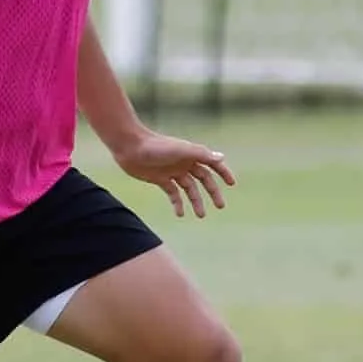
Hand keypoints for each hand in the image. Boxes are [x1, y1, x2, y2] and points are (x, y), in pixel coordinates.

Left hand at [114, 132, 235, 218]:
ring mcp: (173, 171)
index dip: (223, 172)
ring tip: (201, 215)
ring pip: (189, 189)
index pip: (213, 163)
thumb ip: (201, 154)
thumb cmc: (156, 146)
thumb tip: (222, 157)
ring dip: (196, 201)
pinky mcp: (161, 179)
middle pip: (204, 179)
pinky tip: (180, 214)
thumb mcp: (181, 150)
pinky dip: (177, 203)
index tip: (232, 184)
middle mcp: (184, 163)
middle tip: (220, 206)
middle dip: (213, 192)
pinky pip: (173, 193)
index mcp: (192, 154)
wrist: (130, 148)